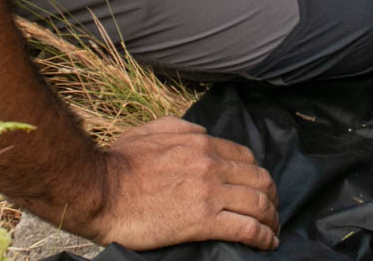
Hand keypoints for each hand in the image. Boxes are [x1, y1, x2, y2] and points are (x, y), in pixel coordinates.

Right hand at [85, 117, 279, 251]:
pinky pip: (245, 228)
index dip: (257, 174)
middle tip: (272, 210)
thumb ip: (181, 128)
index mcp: (201, 144)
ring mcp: (210, 193)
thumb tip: (202, 132)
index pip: (245, 158)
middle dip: (272, 196)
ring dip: (272, 218)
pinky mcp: (203, 221)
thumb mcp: (151, 131)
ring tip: (273, 230)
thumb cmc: (118, 163)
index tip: (259, 187)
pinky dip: (262, 237)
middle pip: (259, 180)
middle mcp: (212, 166)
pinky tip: (268, 243)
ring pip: (258, 204)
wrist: (99, 190)